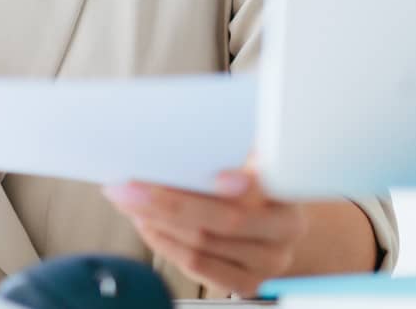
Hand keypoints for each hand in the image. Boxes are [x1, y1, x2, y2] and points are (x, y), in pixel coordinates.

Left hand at [101, 163, 308, 296]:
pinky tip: (144, 222)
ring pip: (203, 245)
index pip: (269, 186)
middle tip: (128, 186)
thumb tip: (177, 131)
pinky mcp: (247, 283)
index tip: (221, 177)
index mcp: (288, 189)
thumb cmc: (247, 177)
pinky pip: (197, 265)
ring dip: (156, 221)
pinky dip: (163, 242)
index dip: (247, 185)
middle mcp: (285, 230)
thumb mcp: (246, 153)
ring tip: (127, 200)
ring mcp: (268, 261)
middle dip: (167, 202)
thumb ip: (225, 146)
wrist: (269, 221)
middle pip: (224, 220)